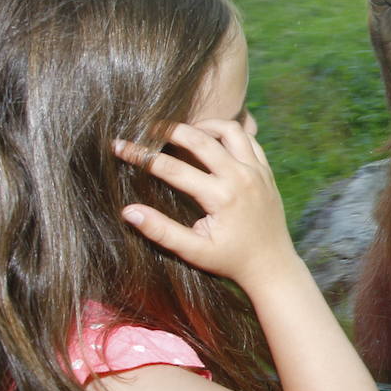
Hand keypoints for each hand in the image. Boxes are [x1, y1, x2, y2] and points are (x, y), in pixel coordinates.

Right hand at [114, 120, 295, 290]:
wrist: (272, 264)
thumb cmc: (230, 260)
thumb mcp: (194, 251)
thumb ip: (161, 231)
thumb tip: (128, 211)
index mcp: (221, 197)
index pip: (171, 168)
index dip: (141, 155)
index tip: (119, 146)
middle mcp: (241, 177)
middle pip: (201, 139)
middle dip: (171, 130)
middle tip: (149, 129)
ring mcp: (257, 171)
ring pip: (230, 130)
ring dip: (205, 126)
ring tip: (184, 132)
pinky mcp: (266, 171)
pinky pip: (249, 139)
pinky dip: (229, 134)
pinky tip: (212, 140)